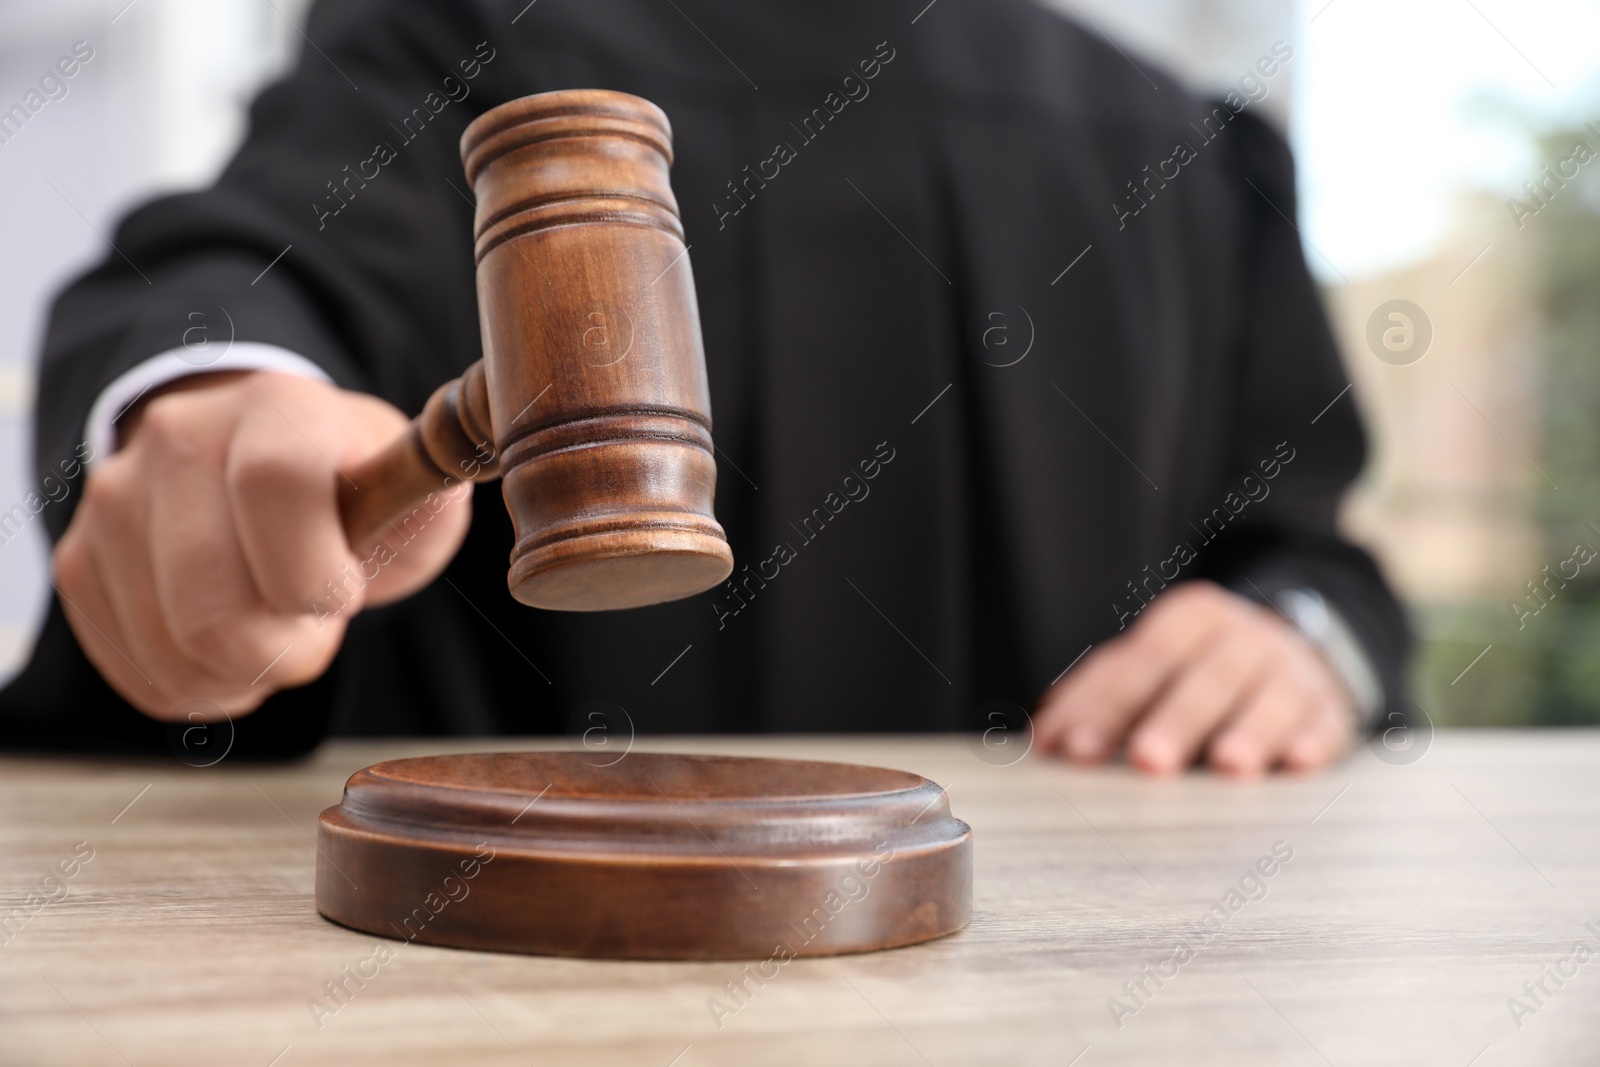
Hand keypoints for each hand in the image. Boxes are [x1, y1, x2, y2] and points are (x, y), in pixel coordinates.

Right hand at [53, 371, 471, 720]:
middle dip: (283, 651)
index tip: (343, 593)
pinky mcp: (84, 558)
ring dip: (241, 676)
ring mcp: (118, 499)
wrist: (255, 458)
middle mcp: (180, 440)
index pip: (277, 486)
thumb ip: (429, 491)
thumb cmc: (350, 482)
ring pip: (170, 648)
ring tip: (275, 638)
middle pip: (212, 602)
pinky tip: (228, 654)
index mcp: (277, 410)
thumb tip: (468, 461)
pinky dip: (195, 686)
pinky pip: (135, 669)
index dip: (314, 571)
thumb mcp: (408, 478)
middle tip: (314, 632)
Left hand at [1033, 581, 1356, 775]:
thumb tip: (1045, 740)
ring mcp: (1291, 671)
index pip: (1141, 660)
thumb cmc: (1198, 669)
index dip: (1106, 705)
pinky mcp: (1328, 708)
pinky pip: (1325, 722)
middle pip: (1204, 678)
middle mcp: (1243, 637)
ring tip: (1227, 765)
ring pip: (1269, 698)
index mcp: (1189, 619)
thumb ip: (1096, 697)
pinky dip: (1311, 741)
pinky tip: (1296, 762)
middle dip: (1174, 721)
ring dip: (1248, 731)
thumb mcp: (1150, 666)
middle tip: (1146, 761)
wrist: (1295, 652)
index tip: (1075, 749)